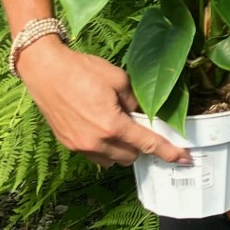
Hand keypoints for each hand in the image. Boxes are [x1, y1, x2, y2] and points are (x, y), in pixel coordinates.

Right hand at [16, 38, 191, 169]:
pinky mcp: (68, 144)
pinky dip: (105, 148)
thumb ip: (135, 100)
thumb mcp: (118, 78)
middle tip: (138, 124)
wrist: (44, 70)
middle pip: (131, 156)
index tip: (185, 159)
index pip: (148, 144)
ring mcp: (80, 146)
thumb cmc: (81, 70)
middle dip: (140, 144)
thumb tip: (143, 113)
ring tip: (116, 125)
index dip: (168, 152)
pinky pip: (96, 156)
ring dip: (122, 148)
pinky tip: (101, 128)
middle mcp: (96, 142)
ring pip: (113, 160)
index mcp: (112, 125)